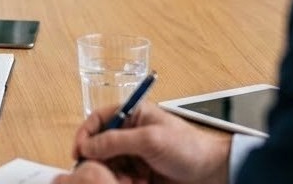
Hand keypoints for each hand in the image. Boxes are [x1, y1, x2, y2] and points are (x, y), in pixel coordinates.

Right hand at [53, 104, 230, 183]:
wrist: (213, 173)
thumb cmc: (189, 148)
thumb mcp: (150, 140)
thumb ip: (116, 140)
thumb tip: (88, 145)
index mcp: (133, 115)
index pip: (98, 120)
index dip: (85, 135)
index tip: (78, 152)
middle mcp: (130, 133)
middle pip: (100, 146)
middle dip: (101, 161)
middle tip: (106, 173)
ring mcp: (135, 154)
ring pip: (109, 165)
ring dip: (115, 175)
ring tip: (131, 181)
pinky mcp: (140, 172)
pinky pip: (121, 178)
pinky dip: (125, 183)